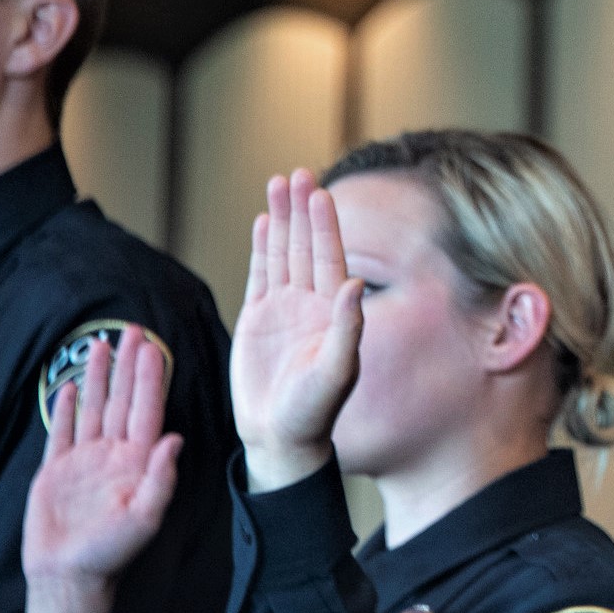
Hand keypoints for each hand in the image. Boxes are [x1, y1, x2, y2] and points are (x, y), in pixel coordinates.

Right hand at [23, 327, 182, 612]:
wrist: (69, 574)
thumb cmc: (112, 552)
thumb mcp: (145, 517)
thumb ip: (161, 478)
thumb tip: (176, 439)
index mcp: (138, 461)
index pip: (147, 410)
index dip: (150, 377)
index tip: (153, 346)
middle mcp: (114, 454)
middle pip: (123, 399)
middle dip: (128, 365)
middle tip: (132, 329)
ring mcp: (85, 459)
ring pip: (94, 406)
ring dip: (99, 375)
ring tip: (101, 343)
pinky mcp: (57, 469)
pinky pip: (63, 430)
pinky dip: (68, 407)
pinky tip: (72, 385)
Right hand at [230, 169, 362, 490]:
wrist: (281, 437)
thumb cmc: (313, 411)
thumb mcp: (335, 371)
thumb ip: (347, 328)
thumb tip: (355, 283)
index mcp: (333, 313)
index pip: (329, 258)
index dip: (324, 225)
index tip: (319, 192)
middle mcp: (311, 305)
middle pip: (306, 247)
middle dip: (302, 211)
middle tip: (297, 174)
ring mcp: (284, 309)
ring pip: (282, 254)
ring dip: (282, 221)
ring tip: (279, 184)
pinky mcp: (257, 319)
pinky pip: (261, 275)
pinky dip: (262, 248)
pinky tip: (264, 222)